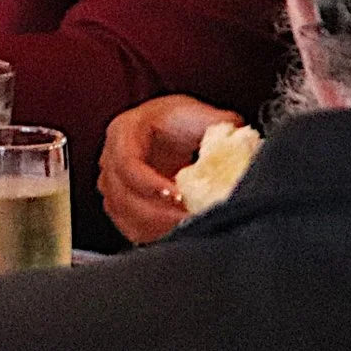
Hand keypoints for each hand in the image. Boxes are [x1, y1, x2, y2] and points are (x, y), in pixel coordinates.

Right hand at [99, 95, 241, 244]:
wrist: (175, 131)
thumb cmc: (186, 120)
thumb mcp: (203, 117)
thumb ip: (220, 128)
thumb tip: (240, 140)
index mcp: (124, 131)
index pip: (126, 163)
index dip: (150, 184)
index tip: (180, 197)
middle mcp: (110, 157)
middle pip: (121, 194)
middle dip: (157, 213)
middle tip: (189, 220)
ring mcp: (112, 182)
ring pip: (122, 214)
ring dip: (154, 226)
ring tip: (187, 229)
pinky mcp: (120, 202)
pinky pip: (127, 225)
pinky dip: (150, 233)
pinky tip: (175, 233)